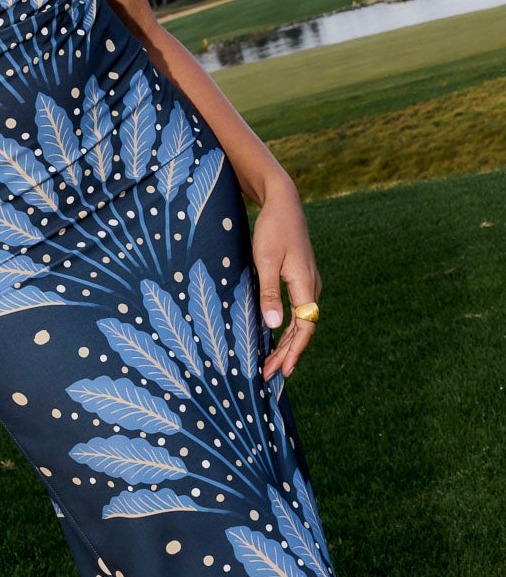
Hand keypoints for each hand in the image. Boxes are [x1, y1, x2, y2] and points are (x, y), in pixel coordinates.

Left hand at [251, 175, 321, 381]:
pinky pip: (297, 310)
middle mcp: (312, 286)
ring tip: (271, 362)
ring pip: (301, 321)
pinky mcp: (300, 277)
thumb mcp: (265, 260)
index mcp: (306, 285)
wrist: (284, 202)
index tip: (282, 371)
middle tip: (269, 374)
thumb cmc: (272, 229)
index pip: (305, 328)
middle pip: (304, 329)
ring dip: (287, 342)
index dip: (294, 352)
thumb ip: (269, 293)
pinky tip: (274, 335)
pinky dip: (286, 327)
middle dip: (287, 353)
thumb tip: (274, 326)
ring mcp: (308, 282)